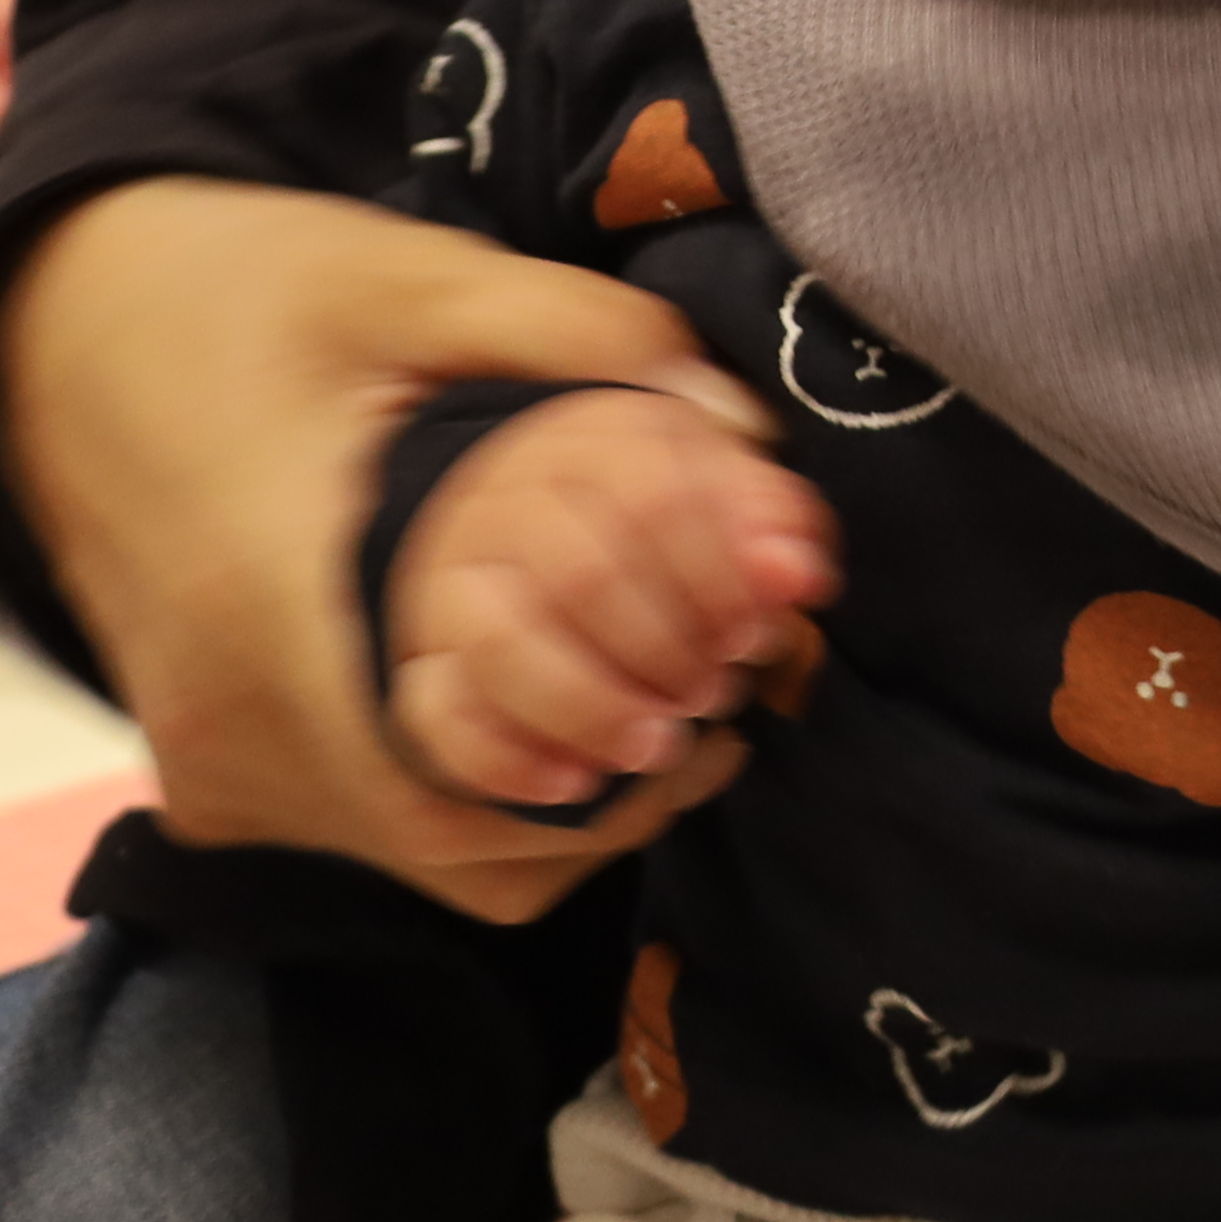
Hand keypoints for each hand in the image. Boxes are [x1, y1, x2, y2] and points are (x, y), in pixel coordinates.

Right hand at [0, 177, 780, 919]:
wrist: (48, 317)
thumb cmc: (232, 287)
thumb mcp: (415, 276)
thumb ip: (587, 343)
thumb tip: (749, 429)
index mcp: (281, 618)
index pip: (485, 784)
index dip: (631, 769)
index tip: (731, 692)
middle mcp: (234, 734)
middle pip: (467, 847)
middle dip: (616, 791)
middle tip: (718, 693)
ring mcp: (210, 770)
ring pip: (423, 857)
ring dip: (549, 805)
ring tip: (654, 698)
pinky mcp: (204, 771)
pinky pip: (363, 832)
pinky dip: (469, 798)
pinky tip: (540, 711)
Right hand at [388, 386, 841, 811]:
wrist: (538, 531)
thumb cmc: (664, 522)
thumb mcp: (725, 493)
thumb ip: (772, 523)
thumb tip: (796, 577)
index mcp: (595, 438)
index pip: (653, 495)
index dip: (715, 578)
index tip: (752, 634)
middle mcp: (507, 496)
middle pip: (582, 575)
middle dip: (664, 650)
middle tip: (713, 693)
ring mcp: (453, 580)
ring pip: (503, 645)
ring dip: (593, 708)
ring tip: (657, 744)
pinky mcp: (424, 662)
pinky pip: (438, 713)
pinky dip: (508, 759)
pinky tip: (574, 783)